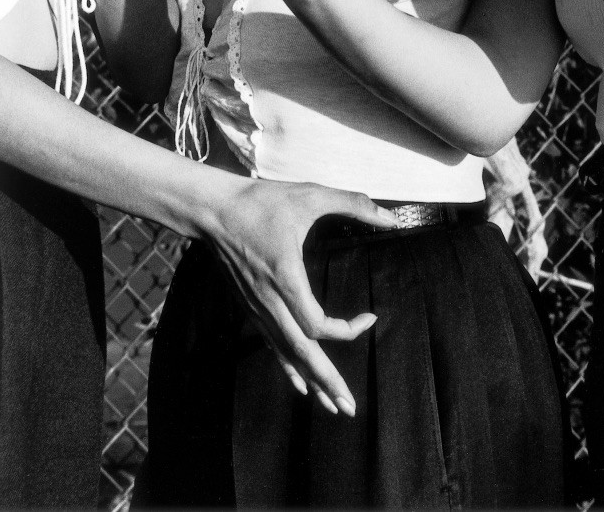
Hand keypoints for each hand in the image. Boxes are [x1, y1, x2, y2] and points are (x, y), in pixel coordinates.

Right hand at [207, 175, 398, 414]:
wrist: (213, 210)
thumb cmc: (261, 201)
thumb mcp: (311, 195)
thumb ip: (353, 204)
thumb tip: (391, 218)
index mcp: (286, 278)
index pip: (318, 325)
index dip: (348, 329)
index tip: (370, 316)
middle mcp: (269, 301)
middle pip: (302, 353)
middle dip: (328, 382)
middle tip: (350, 408)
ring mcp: (257, 308)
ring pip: (286, 355)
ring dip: (311, 381)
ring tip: (333, 406)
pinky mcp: (250, 308)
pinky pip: (272, 346)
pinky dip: (288, 368)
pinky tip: (301, 385)